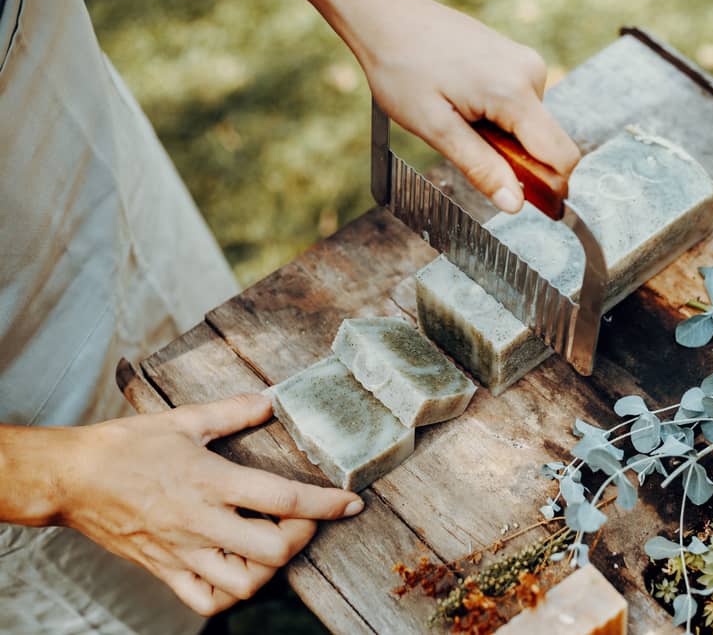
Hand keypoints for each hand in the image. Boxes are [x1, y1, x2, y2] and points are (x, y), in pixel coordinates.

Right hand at [56, 394, 362, 615]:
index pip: (284, 499)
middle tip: (305, 521)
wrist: (71, 478)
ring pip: (244, 583)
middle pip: (273, 549)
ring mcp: (184, 552)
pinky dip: (231, 595)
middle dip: (303, 537)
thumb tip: (272, 399)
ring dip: (271, 568)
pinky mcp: (165, 571)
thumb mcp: (184, 419)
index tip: (351, 503)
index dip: (327, 504)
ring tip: (274, 544)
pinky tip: (240, 570)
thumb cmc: (126, 446)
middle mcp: (202, 522)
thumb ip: (234, 411)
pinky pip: (205, 602)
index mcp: (212, 481)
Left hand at [359, 0, 580, 212]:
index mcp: (514, 93)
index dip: (552, 188)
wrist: (390, 19)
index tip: (530, 205)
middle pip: (547, 143)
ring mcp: (526, 64)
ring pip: (533, 127)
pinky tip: (467, 105)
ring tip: (460, 120)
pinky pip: (522, 107)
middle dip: (518, 161)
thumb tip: (514, 204)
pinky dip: (501, 120)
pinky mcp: (517, 61)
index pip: (561, 156)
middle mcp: (530, 74)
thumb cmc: (404, 68)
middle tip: (469, 149)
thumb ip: (480, 168)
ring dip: (505, 139)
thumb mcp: (436, 129)